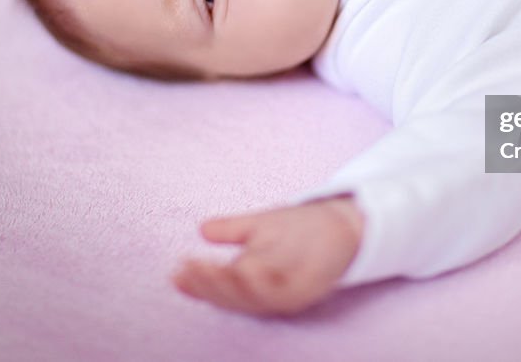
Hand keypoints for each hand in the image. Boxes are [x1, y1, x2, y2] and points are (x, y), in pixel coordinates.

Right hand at [172, 195, 364, 315]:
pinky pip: (282, 293)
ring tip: (205, 270)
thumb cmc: (300, 228)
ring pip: (251, 298)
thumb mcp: (261, 225)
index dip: (198, 283)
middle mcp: (268, 294)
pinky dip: (262, 287)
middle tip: (186, 269)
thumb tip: (202, 229)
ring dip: (227, 286)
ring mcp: (288, 292)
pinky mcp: (309, 287)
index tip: (176, 270)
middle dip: (207, 285)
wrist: (345, 222)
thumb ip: (233, 229)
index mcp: (254, 282)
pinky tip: (246, 271)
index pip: (221, 288)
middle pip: (232, 297)